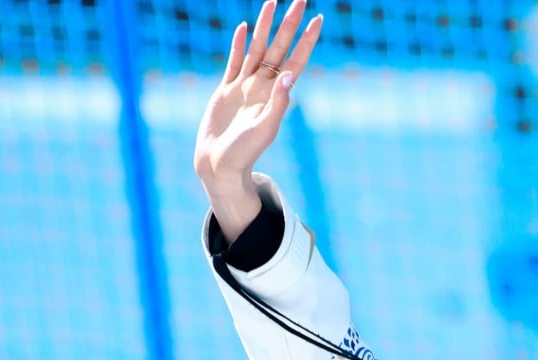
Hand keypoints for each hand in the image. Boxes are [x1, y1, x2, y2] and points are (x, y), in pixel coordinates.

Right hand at [194, 0, 322, 242]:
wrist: (218, 165)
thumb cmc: (245, 152)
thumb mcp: (265, 128)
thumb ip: (278, 102)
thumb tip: (289, 74)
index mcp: (276, 95)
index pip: (296, 60)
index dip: (306, 40)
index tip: (318, 19)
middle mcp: (263, 86)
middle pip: (278, 47)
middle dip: (289, 23)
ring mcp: (244, 86)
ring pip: (257, 48)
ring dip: (265, 26)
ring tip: (272, 2)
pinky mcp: (225, 90)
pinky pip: (234, 61)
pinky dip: (240, 44)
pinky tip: (246, 28)